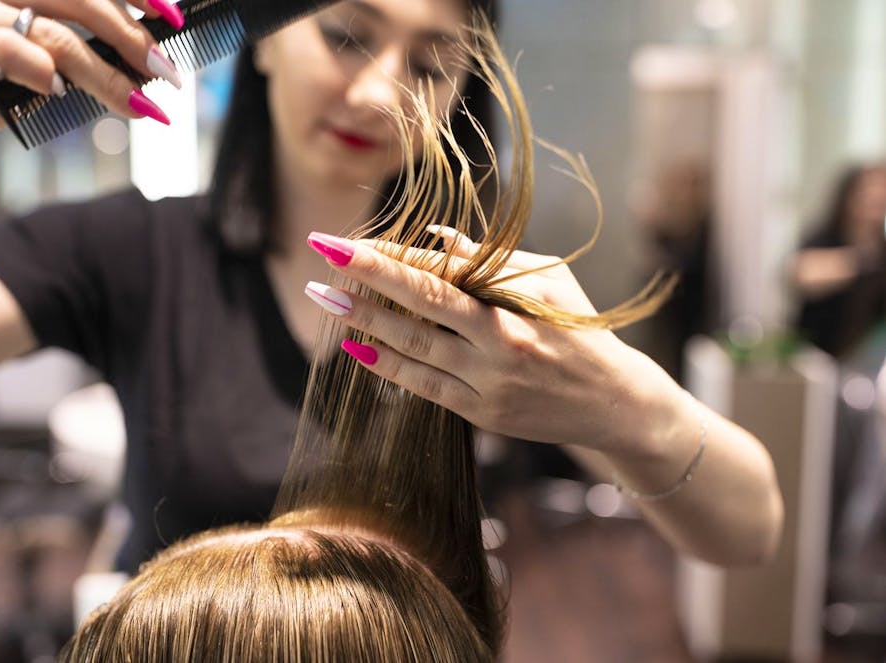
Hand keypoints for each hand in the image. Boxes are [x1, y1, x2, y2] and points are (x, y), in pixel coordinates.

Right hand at [0, 0, 182, 167]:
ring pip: (55, 32)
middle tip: (164, 71)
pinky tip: (61, 90)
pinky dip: (44, 71)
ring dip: (105, 72)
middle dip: (130, 37)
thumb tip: (151, 56)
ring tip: (136, 101)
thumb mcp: (50, 63)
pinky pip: (9, 49)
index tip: (171, 15)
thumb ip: (88, 48)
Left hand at [304, 230, 678, 455]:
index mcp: (518, 304)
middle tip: (321, 256)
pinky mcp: (484, 416)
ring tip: (326, 299)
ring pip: (416, 349)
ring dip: (366, 322)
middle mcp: (501, 343)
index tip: (348, 242)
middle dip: (368, 279)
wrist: (614, 403)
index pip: (442, 273)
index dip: (392, 256)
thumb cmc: (579, 328)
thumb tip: (435, 238)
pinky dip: (390, 367)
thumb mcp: (548, 281)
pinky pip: (426, 388)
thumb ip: (490, 261)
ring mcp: (490, 384)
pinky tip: (356, 349)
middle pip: (422, 305)